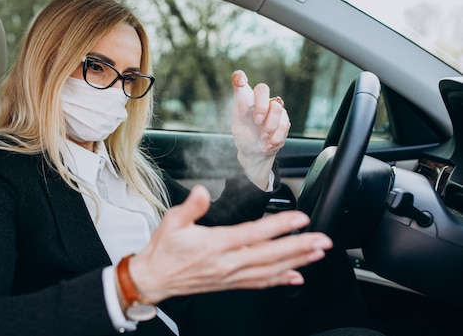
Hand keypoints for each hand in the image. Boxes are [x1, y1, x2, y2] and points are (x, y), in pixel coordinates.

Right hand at [128, 186, 331, 303]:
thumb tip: (201, 191)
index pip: (253, 234)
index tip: (300, 218)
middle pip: (270, 255)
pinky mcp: (230, 283)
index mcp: (215, 245)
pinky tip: (295, 277)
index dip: (279, 226)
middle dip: (299, 247)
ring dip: (296, 263)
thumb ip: (191, 207)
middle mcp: (227, 263)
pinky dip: (280, 280)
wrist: (154, 279)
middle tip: (322, 241)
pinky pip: (259, 284)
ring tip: (316, 255)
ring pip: (270, 271)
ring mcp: (230, 276)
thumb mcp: (171, 222)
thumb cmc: (163, 250)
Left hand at [231, 70, 289, 188]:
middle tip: (257, 121)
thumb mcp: (237, 125)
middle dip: (261, 106)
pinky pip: (284, 124)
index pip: (240, 80)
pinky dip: (275, 137)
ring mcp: (274, 108)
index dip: (239, 77)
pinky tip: (269, 143)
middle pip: (263, 89)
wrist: (256, 153)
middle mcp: (260, 100)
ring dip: (269, 126)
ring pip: (277, 108)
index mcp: (245, 99)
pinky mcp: (284, 120)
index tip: (239, 81)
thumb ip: (239, 107)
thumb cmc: (244, 136)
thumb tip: (241, 87)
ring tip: (263, 137)